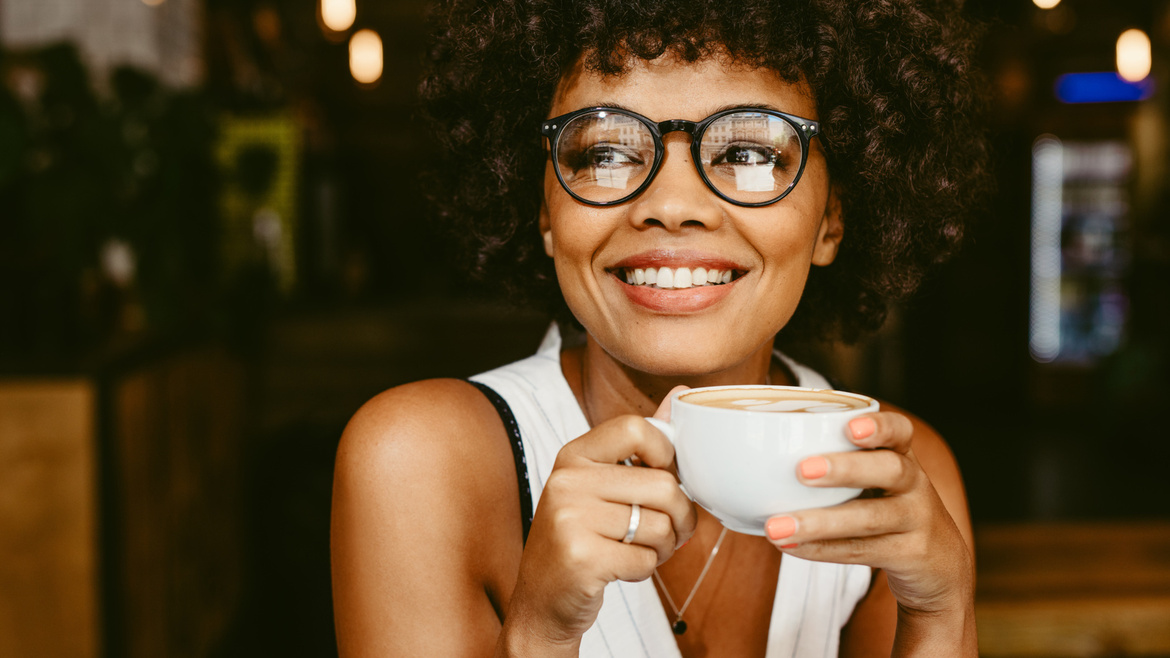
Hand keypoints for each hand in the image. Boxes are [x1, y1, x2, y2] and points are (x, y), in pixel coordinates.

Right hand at [499, 389, 697, 653]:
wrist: (542, 602)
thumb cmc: (582, 538)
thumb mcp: (602, 483)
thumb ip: (641, 442)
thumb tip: (680, 392)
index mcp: (574, 455)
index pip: (637, 428)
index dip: (666, 455)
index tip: (662, 478)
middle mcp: (567, 481)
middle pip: (663, 486)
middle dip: (680, 517)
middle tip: (667, 531)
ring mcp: (570, 519)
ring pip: (659, 526)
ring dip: (663, 547)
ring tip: (639, 550)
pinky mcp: (580, 558)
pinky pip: (645, 559)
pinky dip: (645, 570)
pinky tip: (621, 569)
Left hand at [762, 412, 973, 616]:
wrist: (939, 563)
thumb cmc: (886, 508)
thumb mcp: (875, 481)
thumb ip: (835, 462)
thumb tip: (751, 456)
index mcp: (902, 456)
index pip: (900, 431)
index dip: (878, 426)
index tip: (850, 426)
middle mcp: (915, 484)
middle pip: (890, 469)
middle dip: (846, 468)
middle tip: (801, 470)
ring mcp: (917, 521)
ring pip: (871, 518)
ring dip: (820, 522)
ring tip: (776, 527)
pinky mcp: (911, 556)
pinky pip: (864, 551)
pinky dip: (824, 550)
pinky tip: (791, 548)